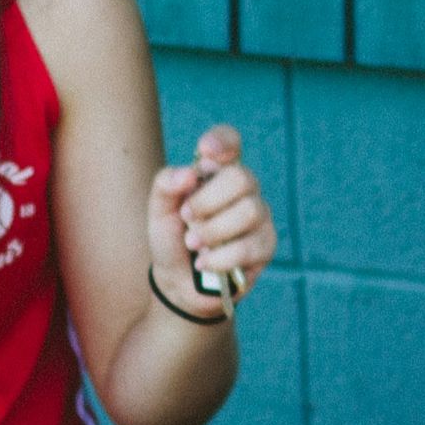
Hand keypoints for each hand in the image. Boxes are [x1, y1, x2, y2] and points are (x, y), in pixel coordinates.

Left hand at [147, 125, 278, 318]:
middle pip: (241, 177)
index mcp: (216, 173)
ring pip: (249, 211)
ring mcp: (259, 216)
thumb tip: (189, 173)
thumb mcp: (158, 212)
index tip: (204, 151)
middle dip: (207, 201)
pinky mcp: (266, 246)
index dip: (222, 140)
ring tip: (194, 244)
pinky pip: (250, 246)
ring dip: (213, 231)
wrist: (178, 283)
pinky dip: (220, 257)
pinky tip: (205, 263)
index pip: (230, 141)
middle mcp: (243, 189)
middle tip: (187, 217)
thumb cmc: (172, 239)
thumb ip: (165, 185)